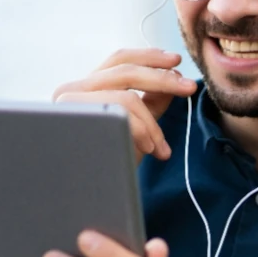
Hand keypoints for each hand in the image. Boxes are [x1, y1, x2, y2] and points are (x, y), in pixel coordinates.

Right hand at [52, 49, 196, 164]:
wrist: (88, 199)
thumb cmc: (108, 165)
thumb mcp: (136, 129)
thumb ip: (150, 103)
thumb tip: (174, 77)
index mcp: (85, 88)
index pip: (119, 59)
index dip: (149, 56)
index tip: (177, 62)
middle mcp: (70, 90)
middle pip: (125, 70)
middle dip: (163, 79)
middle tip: (190, 89)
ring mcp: (67, 104)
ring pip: (125, 97)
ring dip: (152, 124)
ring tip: (161, 148)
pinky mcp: (72, 120)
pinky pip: (119, 115)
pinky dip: (141, 130)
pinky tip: (149, 149)